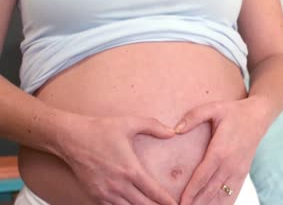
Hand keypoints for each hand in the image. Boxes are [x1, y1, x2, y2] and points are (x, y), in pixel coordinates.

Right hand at [55, 110, 176, 204]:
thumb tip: (173, 132)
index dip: (166, 201)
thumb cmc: (101, 130)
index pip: (153, 192)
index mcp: (130, 169)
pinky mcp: (95, 196)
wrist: (71, 138)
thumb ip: (154, 126)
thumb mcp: (130, 123)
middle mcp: (119, 185)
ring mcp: (105, 193)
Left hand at [174, 98, 267, 204]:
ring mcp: (238, 170)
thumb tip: (175, 130)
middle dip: (195, 203)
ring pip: (222, 195)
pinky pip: (233, 193)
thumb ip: (193, 117)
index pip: (202, 177)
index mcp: (220, 151)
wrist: (259, 116)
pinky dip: (224, 203)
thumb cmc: (234, 112)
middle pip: (210, 191)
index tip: (179, 203)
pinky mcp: (243, 173)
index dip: (190, 192)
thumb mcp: (213, 108)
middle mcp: (230, 164)